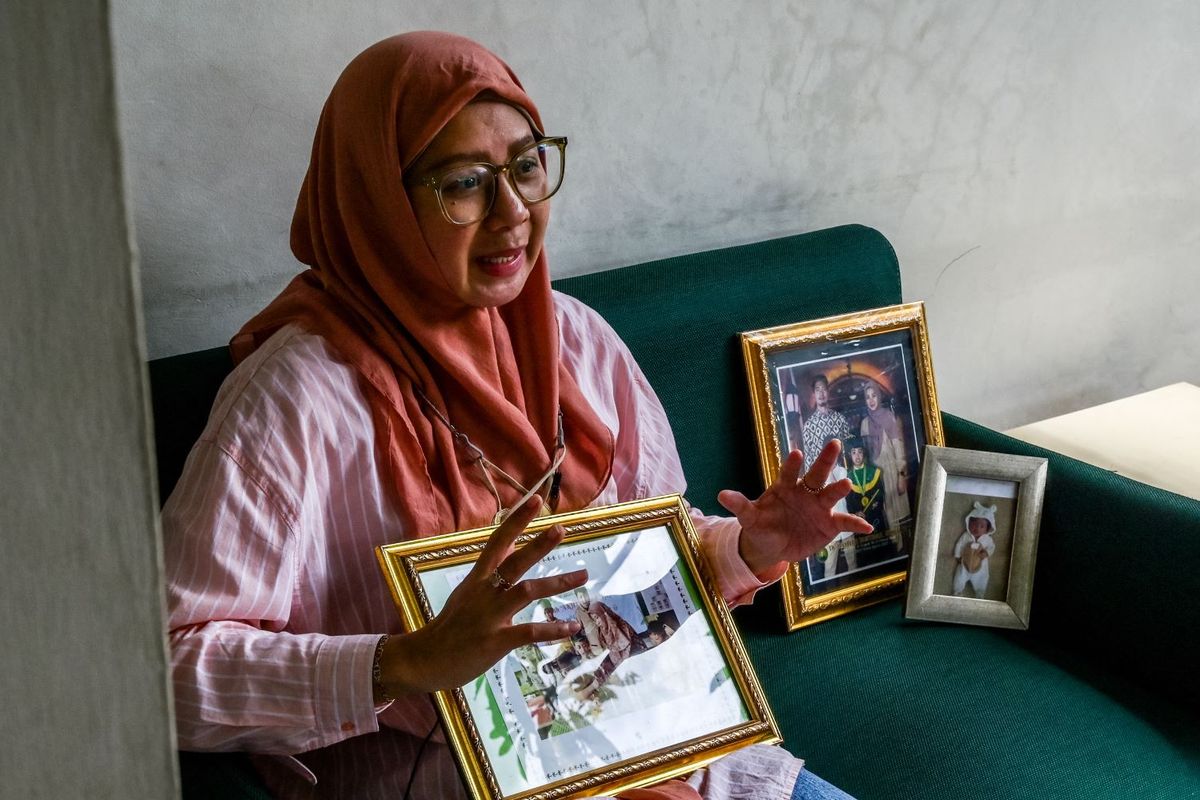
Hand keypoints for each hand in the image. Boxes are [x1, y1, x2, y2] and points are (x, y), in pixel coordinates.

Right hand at [378, 497, 585, 696]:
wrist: (424, 659)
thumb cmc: (450, 626)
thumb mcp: (468, 591)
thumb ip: (491, 569)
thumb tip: (511, 545)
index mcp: (478, 578)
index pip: (498, 541)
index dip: (517, 520)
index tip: (536, 500)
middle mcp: (484, 592)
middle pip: (513, 562)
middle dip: (538, 545)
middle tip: (561, 529)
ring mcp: (490, 616)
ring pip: (527, 591)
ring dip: (557, 583)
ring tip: (583, 575)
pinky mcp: (495, 641)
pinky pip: (529, 632)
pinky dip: (553, 629)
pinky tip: (573, 628)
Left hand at [718, 439, 873, 575]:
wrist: (772, 545)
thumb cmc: (762, 525)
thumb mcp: (749, 518)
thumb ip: (740, 505)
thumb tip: (721, 495)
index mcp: (785, 486)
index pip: (789, 472)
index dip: (792, 464)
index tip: (797, 454)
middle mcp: (805, 492)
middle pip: (816, 473)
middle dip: (825, 459)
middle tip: (834, 443)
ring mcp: (819, 507)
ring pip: (831, 493)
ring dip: (839, 488)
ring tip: (847, 484)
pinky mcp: (829, 524)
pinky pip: (845, 522)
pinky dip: (856, 523)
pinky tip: (867, 526)